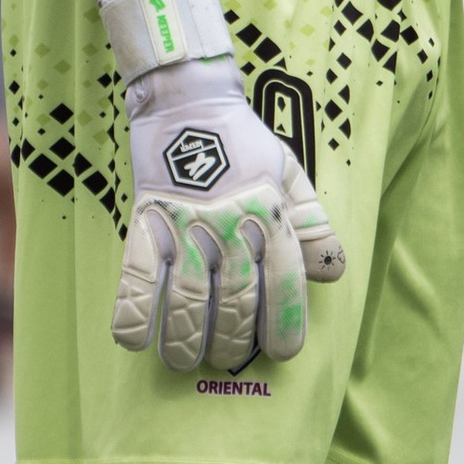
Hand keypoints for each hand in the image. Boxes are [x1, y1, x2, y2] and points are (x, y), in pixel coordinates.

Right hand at [115, 61, 344, 371]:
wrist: (188, 100)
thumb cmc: (244, 142)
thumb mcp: (290, 174)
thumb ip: (311, 225)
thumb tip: (332, 272)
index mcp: (269, 214)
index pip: (284, 280)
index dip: (285, 322)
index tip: (282, 352)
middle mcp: (231, 223)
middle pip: (236, 298)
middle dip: (232, 340)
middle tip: (226, 360)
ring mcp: (186, 222)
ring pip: (188, 296)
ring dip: (184, 338)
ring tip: (183, 362)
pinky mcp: (147, 218)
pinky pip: (137, 272)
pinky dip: (132, 310)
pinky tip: (131, 341)